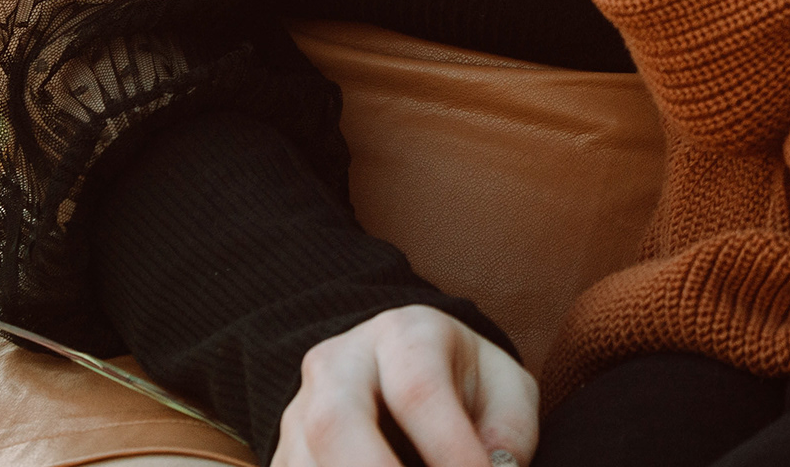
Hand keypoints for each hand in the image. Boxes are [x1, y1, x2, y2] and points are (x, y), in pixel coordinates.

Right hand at [268, 305, 533, 466]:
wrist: (400, 368)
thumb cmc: (463, 384)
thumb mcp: (503, 389)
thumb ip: (507, 433)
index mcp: (404, 335)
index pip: (418, 390)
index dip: (448, 447)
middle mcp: (339, 366)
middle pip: (335, 422)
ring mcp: (298, 413)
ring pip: (303, 464)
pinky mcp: (282, 457)